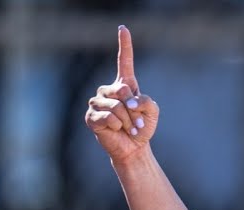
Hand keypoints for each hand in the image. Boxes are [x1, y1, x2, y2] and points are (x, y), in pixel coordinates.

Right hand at [85, 26, 159, 164]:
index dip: (124, 44)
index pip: (124, 61)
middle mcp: (108, 90)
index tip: (123, 28)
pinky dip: (117, 126)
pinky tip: (116, 130)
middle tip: (136, 122)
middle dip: (134, 109)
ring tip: (128, 128)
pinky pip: (108, 118)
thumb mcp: (152, 112)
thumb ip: (146, 101)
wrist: (133, 147)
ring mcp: (97, 102)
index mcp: (124, 84)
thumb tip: (128, 102)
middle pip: (123, 90)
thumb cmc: (142, 127)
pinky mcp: (91, 116)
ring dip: (127, 121)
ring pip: (116, 107)